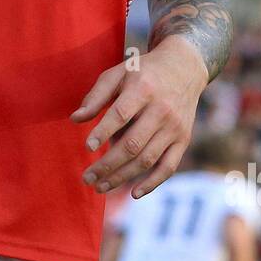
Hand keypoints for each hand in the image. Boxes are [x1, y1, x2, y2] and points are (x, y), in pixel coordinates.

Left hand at [71, 35, 207, 198]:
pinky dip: (153, 183)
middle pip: (133, 144)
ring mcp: (174, 127)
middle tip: (87, 178)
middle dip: (107, 165)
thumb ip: (96, 96)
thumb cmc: (143, 72)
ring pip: (147, 159)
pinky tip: (134, 193)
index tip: (87, 148)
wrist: (184, 68)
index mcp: (143, 89)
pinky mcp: (183, 140)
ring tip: (100, 186)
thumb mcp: (118, 73)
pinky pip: (169, 167)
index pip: (121, 114)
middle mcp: (162, 110)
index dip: (104, 132)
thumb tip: (75, 119)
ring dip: (122, 177)